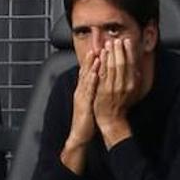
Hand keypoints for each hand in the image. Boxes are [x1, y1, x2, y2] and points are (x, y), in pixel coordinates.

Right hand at [61, 49, 99, 173]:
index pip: (87, 73)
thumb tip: (100, 83)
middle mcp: (81, 91)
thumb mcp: (91, 102)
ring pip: (86, 78)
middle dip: (90, 59)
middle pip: (85, 72)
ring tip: (95, 54)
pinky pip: (88, 90)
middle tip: (96, 46)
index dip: (91, 61)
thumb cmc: (87, 119)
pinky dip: (91, 80)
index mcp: (83, 90)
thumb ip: (94, 92)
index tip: (97, 49)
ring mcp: (81, 97)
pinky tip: (94, 73)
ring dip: (90, 66)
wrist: (80, 134)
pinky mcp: (83, 104)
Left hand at [93, 37, 139, 147]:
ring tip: (109, 43)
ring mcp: (114, 88)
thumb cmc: (121, 104)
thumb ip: (135, 78)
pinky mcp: (104, 90)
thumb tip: (137, 65)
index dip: (130, 51)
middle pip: (123, 63)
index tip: (127, 41)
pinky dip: (103, 63)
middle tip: (117, 39)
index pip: (133, 63)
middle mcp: (125, 85)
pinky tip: (101, 55)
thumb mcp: (132, 90)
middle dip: (120, 50)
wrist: (112, 119)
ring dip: (111, 54)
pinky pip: (103, 74)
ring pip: (113, 67)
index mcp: (133, 83)